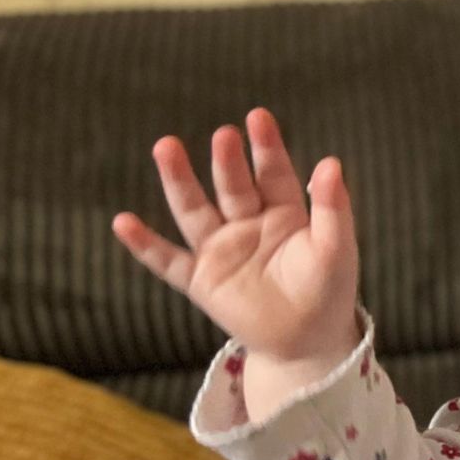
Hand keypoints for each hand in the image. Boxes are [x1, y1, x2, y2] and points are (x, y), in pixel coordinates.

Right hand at [112, 108, 360, 364]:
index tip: (258, 117)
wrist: (307, 341)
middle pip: (233, 186)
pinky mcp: (200, 279)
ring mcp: (220, 248)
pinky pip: (167, 260)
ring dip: (179, 181)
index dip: (266, 146)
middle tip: (223, 135)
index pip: (274, 173)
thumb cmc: (328, 290)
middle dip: (227, 161)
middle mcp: (247, 223)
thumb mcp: (336, 249)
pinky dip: (145, 244)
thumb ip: (333, 209)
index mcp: (284, 212)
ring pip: (195, 210)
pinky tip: (123, 223)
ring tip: (165, 147)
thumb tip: (330, 162)